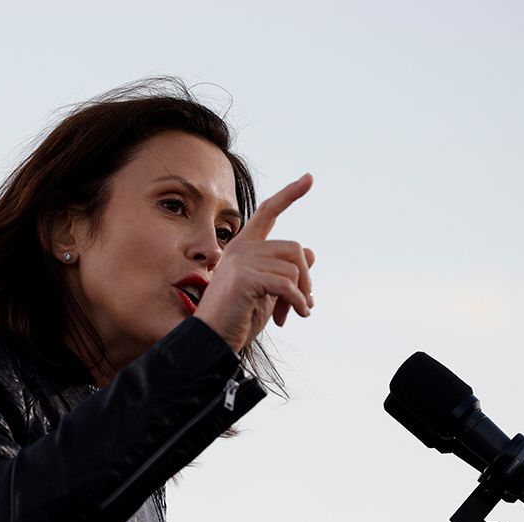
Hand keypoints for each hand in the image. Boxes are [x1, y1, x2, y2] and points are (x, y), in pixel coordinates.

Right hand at [194, 173, 315, 351]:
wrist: (212, 340)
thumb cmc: (237, 318)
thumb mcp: (268, 292)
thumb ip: (285, 270)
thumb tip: (311, 252)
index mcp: (243, 247)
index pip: (268, 212)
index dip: (290, 194)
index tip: (309, 178)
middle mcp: (241, 248)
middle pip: (294, 249)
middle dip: (305, 279)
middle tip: (303, 306)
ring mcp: (241, 261)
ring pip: (294, 269)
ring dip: (300, 296)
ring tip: (288, 315)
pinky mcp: (245, 277)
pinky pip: (287, 284)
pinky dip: (296, 301)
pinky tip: (295, 315)